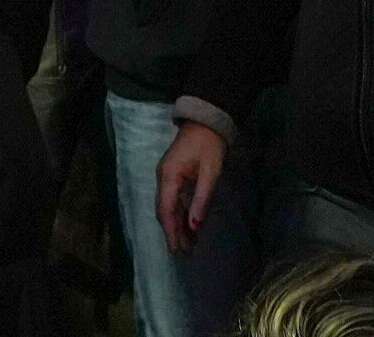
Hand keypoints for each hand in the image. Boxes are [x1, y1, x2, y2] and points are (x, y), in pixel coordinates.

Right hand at [155, 121, 229, 254]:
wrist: (207, 120)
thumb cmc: (210, 144)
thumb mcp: (210, 171)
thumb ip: (202, 198)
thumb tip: (195, 225)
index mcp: (169, 175)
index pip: (166, 210)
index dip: (171, 231)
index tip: (177, 250)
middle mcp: (163, 177)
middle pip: (165, 211)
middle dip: (173, 232)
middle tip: (184, 253)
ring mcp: (167, 176)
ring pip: (169, 207)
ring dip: (178, 225)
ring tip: (189, 245)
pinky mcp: (174, 175)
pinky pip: (174, 200)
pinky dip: (181, 214)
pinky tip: (190, 226)